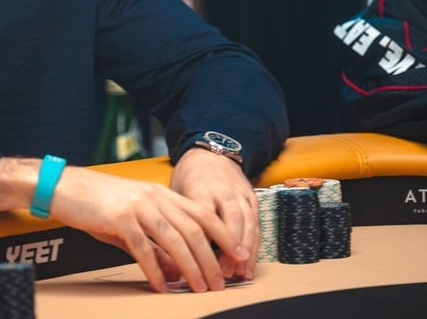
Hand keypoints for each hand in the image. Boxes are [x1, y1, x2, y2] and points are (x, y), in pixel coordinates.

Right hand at [48, 166, 247, 293]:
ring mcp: (139, 206)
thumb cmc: (97, 203)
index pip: (203, 213)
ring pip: (175, 238)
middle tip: (221, 282)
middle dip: (212, 258)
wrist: (65, 186)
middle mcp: (155, 197)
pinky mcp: (120, 218)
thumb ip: (156, 243)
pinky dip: (155, 269)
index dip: (225, 235)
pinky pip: (143, 247)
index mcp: (161, 194)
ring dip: (191, 265)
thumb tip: (176, 270)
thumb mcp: (133, 221)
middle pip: (194, 229)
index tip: (240, 254)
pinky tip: (163, 286)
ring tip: (199, 287)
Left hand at [171, 148, 259, 279]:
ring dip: (245, 250)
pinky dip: (255, 245)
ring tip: (241, 274)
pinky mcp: (251, 197)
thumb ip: (176, 220)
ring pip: (247, 222)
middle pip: (230, 220)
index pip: (203, 217)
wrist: (209, 153)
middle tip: (224, 274)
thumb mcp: (175, 192)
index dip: (204, 242)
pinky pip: (256, 222)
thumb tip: (170, 258)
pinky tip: (249, 264)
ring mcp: (239, 193)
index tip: (201, 264)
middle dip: (229, 249)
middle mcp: (223, 190)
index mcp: (199, 188)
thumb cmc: (188, 178)